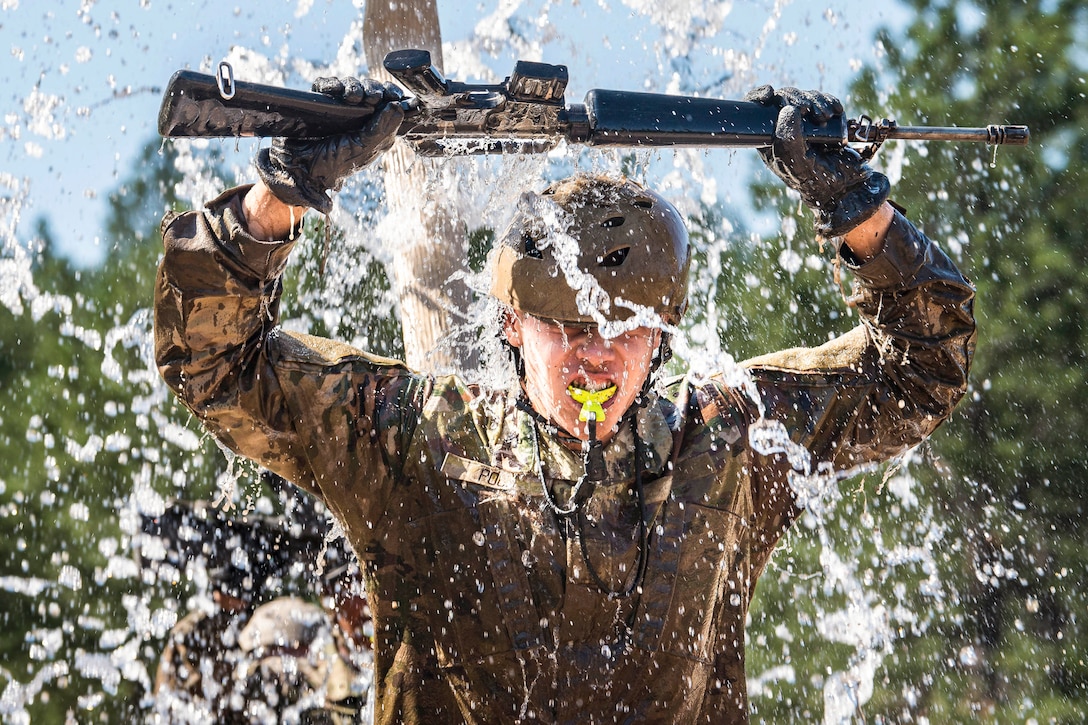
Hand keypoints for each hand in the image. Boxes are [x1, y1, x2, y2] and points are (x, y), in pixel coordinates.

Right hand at [256, 77, 404, 212]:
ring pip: (350, 85)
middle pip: (371, 90)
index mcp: (375, 130)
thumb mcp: (363, 149)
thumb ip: (382, 130)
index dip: (391, 95)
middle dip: (372, 89)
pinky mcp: (319, 102)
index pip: (388, 105)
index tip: (392, 94)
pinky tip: (333, 91)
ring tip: (351, 96)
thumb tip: (397, 106)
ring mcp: (339, 109)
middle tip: (371, 96)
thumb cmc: (334, 164)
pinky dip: (331, 84)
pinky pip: (326, 85)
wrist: (301, 168)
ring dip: (354, 86)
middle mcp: (359, 118)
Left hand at [745, 85, 889, 236]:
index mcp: (770, 140)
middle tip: (812, 113)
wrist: (848, 186)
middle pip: (783, 98)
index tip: (769, 93)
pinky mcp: (824, 120)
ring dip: (816, 101)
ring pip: (804, 97)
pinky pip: (823, 100)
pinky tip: (836, 112)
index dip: (759, 96)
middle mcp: (785, 129)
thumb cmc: (818, 182)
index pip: (756, 111)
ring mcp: (805, 123)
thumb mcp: (798, 165)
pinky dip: (829, 101)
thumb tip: (788, 109)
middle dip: (798, 99)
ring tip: (827, 117)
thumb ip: (789, 141)